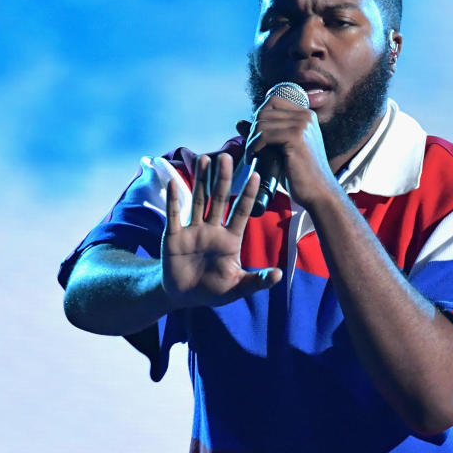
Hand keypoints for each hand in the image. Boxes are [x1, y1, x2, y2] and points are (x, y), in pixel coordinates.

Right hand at [162, 152, 281, 306]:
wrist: (184, 296)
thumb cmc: (213, 290)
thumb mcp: (237, 288)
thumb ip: (257, 281)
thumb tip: (279, 275)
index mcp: (230, 240)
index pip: (241, 213)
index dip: (248, 195)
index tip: (256, 176)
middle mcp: (212, 230)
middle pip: (220, 199)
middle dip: (223, 179)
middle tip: (227, 157)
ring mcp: (193, 231)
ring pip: (199, 201)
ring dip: (201, 181)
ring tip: (205, 159)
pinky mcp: (174, 236)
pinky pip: (174, 215)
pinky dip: (174, 200)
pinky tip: (174, 183)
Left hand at [244, 93, 337, 208]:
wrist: (318, 194)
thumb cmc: (300, 175)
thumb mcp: (280, 150)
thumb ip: (263, 134)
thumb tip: (239, 122)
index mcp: (305, 116)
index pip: (272, 101)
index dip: (259, 118)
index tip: (256, 138)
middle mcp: (305, 116)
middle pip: (264, 110)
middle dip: (253, 130)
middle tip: (251, 149)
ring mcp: (302, 125)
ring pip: (261, 122)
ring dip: (251, 140)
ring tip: (252, 155)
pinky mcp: (296, 137)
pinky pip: (264, 135)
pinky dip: (254, 146)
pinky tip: (254, 158)